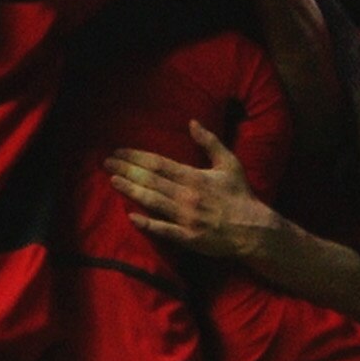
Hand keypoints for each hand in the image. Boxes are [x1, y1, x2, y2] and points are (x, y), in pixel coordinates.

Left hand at [105, 123, 274, 257]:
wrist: (253, 229)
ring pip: (152, 202)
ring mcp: (186, 218)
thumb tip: (192, 122)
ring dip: (131, 191)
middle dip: (126, 170)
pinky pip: (163, 230)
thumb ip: (210, 142)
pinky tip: (131, 216)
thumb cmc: (240, 195)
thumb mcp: (229, 163)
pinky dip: (147, 223)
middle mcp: (187, 196)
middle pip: (151, 180)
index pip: (158, 164)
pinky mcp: (187, 237)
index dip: (135, 157)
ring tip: (112, 181)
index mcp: (195, 177)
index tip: (118, 151)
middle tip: (106, 163)